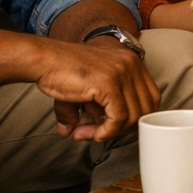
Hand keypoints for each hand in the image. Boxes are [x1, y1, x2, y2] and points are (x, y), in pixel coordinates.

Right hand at [34, 35, 160, 141]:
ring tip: (86, 133)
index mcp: (131, 62)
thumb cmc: (61, 71)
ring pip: (133, 116)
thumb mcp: (86, 92)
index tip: (112, 127)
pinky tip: (91, 133)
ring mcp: (122, 72)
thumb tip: (85, 134)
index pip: (150, 98)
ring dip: (110, 133)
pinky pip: (118, 118)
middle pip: (145, 108)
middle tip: (98, 133)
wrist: (43, 59)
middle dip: (123, 128)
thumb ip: (93, 112)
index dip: (133, 118)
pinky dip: (107, 131)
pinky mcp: (110, 82)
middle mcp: (131, 64)